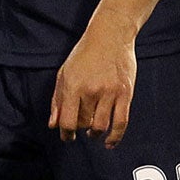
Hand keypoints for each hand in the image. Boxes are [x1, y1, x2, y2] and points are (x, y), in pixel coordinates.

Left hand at [50, 15, 137, 145]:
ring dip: (95, 134)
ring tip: (92, 133)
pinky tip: (109, 143)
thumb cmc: (83, 55)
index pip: (68, 121)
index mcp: (73, 86)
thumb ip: (57, 100)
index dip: (66, 133)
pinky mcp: (126, 93)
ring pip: (101, 126)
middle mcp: (91, 91)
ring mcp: (110, 93)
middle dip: (80, 129)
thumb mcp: (64, 74)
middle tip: (81, 126)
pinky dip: (115, 137)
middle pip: (84, 124)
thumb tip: (53, 125)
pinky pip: (121, 122)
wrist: (110, 36)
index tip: (67, 137)